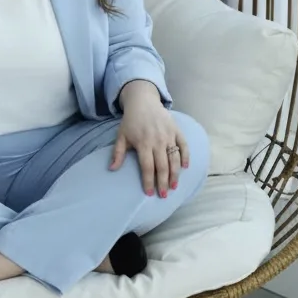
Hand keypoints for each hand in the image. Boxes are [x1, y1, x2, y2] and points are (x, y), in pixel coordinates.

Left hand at [109, 80, 189, 197]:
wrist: (143, 101)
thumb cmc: (131, 121)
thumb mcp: (121, 136)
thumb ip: (117, 153)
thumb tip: (112, 169)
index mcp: (143, 143)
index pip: (147, 167)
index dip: (148, 181)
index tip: (150, 193)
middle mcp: (158, 140)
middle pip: (162, 166)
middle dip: (163, 182)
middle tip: (163, 195)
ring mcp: (169, 135)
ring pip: (174, 159)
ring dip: (175, 174)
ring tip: (174, 187)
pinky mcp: (176, 130)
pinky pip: (184, 146)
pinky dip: (186, 157)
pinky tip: (185, 168)